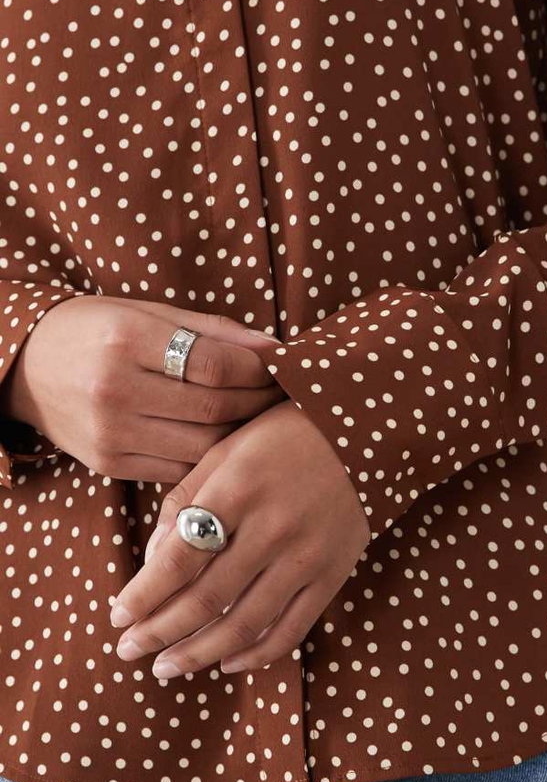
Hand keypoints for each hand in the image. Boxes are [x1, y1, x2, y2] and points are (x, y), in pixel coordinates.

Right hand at [0, 294, 284, 483]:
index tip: (282, 366)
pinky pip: (180, 468)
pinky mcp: (109, 463)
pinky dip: (211, 456)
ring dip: (244, 434)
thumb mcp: (149, 313)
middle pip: (215, 409)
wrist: (27, 366)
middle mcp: (115, 389)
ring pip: (203, 446)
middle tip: (284, 394)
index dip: (260, 369)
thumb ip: (215, 331)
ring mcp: (110, 433)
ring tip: (263, 417)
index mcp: (126, 339)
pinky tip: (228, 440)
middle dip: (260, 402)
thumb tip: (277, 348)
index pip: (216, 364)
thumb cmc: (99, 330)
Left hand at [108, 399, 371, 676]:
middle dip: (159, 632)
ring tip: (166, 667)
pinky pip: (292, 629)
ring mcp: (307, 555)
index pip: (179, 558)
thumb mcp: (227, 449)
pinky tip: (226, 662)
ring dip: (198, 653)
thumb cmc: (284, 435)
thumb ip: (186, 500)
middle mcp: (273, 527)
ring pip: (244, 624)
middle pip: (206, 598)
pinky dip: (256, 655)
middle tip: (128, 650)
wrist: (366, 432)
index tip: (118, 616)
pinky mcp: (333, 573)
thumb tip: (153, 560)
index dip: (144, 594)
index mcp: (238, 489)